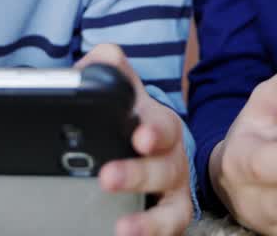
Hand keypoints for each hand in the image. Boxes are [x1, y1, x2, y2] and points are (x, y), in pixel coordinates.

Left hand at [78, 44, 193, 235]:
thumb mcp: (121, 85)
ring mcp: (174, 191)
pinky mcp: (171, 216)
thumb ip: (107, 65)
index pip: (161, 125)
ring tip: (124, 229)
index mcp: (160, 124)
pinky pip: (169, 229)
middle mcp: (172, 158)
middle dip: (137, 174)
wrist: (146, 140)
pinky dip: (153, 234)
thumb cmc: (131, 115)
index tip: (139, 136)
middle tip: (108, 177)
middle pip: (162, 168)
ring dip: (149, 220)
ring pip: (172, 208)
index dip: (152, 131)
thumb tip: (102, 59)